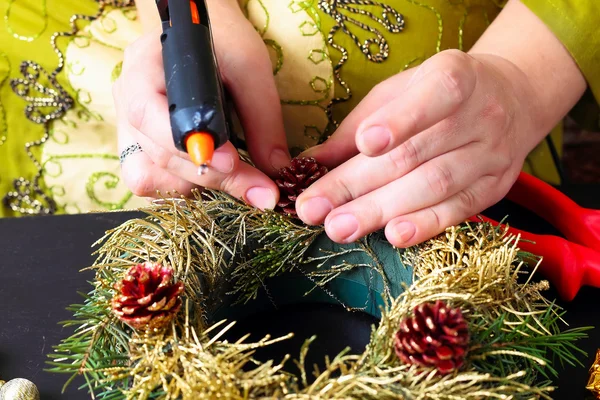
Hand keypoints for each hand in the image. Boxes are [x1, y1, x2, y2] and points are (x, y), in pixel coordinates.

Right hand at [113, 0, 289, 208]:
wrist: (205, 36)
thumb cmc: (225, 42)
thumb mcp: (251, 69)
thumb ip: (263, 120)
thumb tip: (276, 170)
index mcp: (144, 66)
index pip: (149, 114)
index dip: (188, 146)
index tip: (233, 162)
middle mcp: (126, 99)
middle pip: (156, 154)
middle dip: (209, 175)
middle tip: (256, 188)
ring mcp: (127, 126)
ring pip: (148, 177)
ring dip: (196, 186)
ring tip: (235, 176)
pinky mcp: (136, 147)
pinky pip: (149, 182)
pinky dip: (184, 187)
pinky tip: (212, 175)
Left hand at [296, 50, 551, 246]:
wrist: (512, 99)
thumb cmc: (438, 94)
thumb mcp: (400, 91)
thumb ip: (357, 126)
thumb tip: (308, 162)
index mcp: (454, 76)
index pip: (433, 96)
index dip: (400, 121)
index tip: (364, 144)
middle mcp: (481, 114)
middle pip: (416, 155)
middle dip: (359, 185)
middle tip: (316, 211)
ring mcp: (491, 154)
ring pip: (435, 186)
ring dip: (382, 210)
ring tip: (340, 228)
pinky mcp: (495, 188)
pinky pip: (459, 209)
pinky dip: (425, 224)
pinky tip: (393, 236)